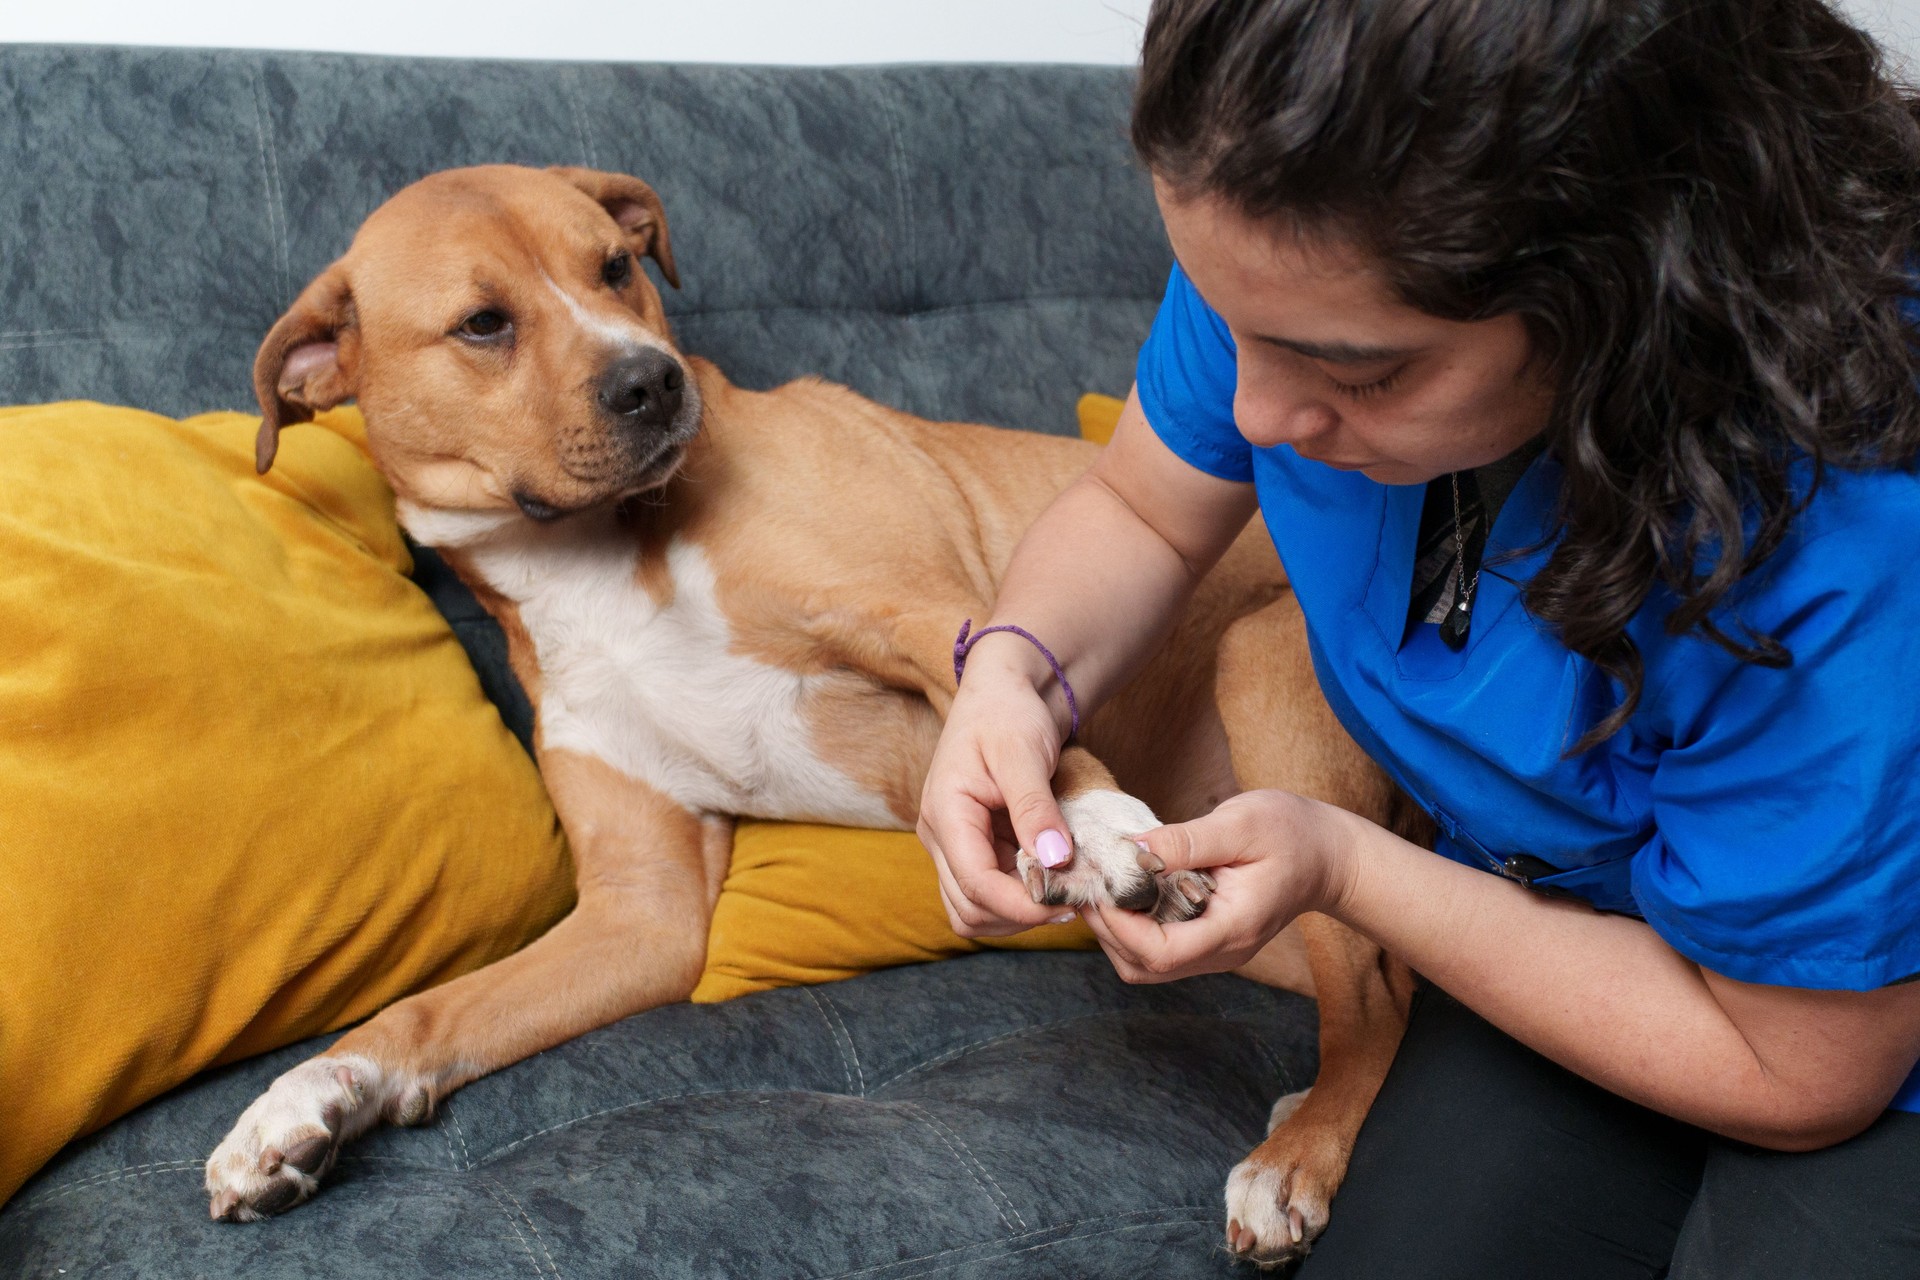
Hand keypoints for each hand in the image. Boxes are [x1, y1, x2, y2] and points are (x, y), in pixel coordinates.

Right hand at [917, 639, 1079, 936]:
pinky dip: (1019, 899)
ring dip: (1017, 914)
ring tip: (1064, 891)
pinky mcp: (974, 849)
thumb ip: (1035, 808)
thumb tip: (1055, 861)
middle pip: (969, 909)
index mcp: (945, 813)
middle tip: (1073, 898)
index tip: (1068, 903)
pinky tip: (1053, 880)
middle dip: (1019, 914)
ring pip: (975, 911)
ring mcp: (955, 846)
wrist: (1003, 693)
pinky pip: (989, 894)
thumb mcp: (1023, 754)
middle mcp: (941, 838)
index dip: (1021, 905)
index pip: (975, 884)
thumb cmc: (1008, 714)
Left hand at [1079, 789, 1360, 982]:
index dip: (1118, 925)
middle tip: (1085, 882)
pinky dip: (1129, 925)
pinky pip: (1157, 949)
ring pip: (1145, 964)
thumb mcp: (1241, 824)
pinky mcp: (1206, 940)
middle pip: (1144, 967)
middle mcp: (1222, 951)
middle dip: (1106, 929)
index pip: (1162, 952)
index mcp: (1233, 927)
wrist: (1328, 855)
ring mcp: (1215, 951)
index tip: (1097, 886)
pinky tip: (1121, 888)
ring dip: (1113, 930)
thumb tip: (1132, 848)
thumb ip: (1187, 841)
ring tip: (1098, 883)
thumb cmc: (1292, 833)